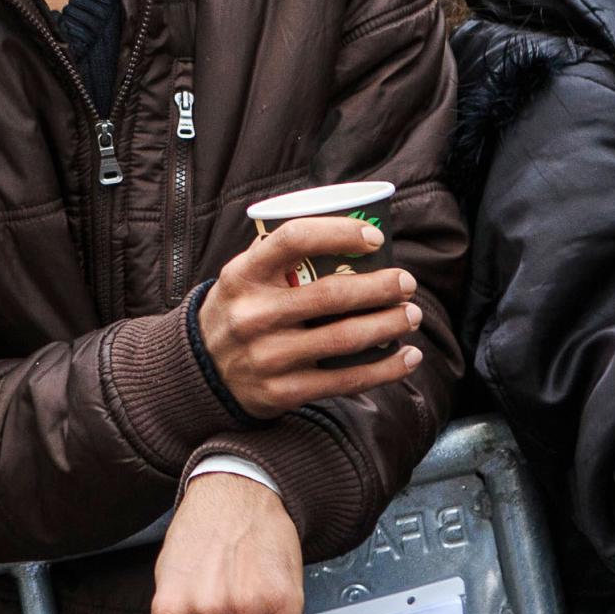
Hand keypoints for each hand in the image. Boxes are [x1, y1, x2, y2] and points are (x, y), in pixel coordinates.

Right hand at [198, 219, 423, 415]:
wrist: (202, 372)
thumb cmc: (239, 310)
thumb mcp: (242, 275)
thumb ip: (279, 252)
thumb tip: (346, 222)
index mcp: (244, 275)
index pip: (294, 239)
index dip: (340, 232)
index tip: (375, 237)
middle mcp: (254, 315)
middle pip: (331, 295)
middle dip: (381, 287)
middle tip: (407, 283)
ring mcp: (269, 356)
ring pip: (345, 338)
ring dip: (390, 325)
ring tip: (412, 315)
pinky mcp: (284, 391)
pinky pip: (345, 380)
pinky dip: (385, 369)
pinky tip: (408, 356)